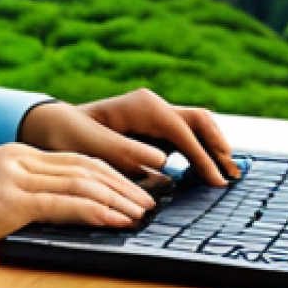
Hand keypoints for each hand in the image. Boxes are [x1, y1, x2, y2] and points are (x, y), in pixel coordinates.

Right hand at [0, 142, 155, 251]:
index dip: (110, 173)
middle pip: (85, 166)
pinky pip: (65, 203)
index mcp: (18, 154)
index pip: (75, 160)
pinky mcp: (12, 200)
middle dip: (124, 183)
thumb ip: (24, 191)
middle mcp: (21, 159)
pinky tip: (117, 219)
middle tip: (153, 199)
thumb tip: (62, 208)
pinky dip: (98, 210)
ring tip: (144, 211)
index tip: (135, 187)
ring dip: (119, 197)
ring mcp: (16, 177)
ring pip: (81, 182)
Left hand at [19, 92, 238, 186]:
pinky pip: (186, 134)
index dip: (202, 157)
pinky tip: (208, 171)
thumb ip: (125, 153)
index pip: (182, 131)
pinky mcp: (154, 126)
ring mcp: (155, 113)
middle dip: (218, 145)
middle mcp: (152, 105)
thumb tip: (163, 163)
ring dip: (214, 147)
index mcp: (141, 107)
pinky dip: (201, 149)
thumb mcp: (92, 146)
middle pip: (199, 119)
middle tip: (233, 177)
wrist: (55, 125)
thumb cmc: (70, 136)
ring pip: (197, 124)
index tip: (216, 182)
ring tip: (227, 175)